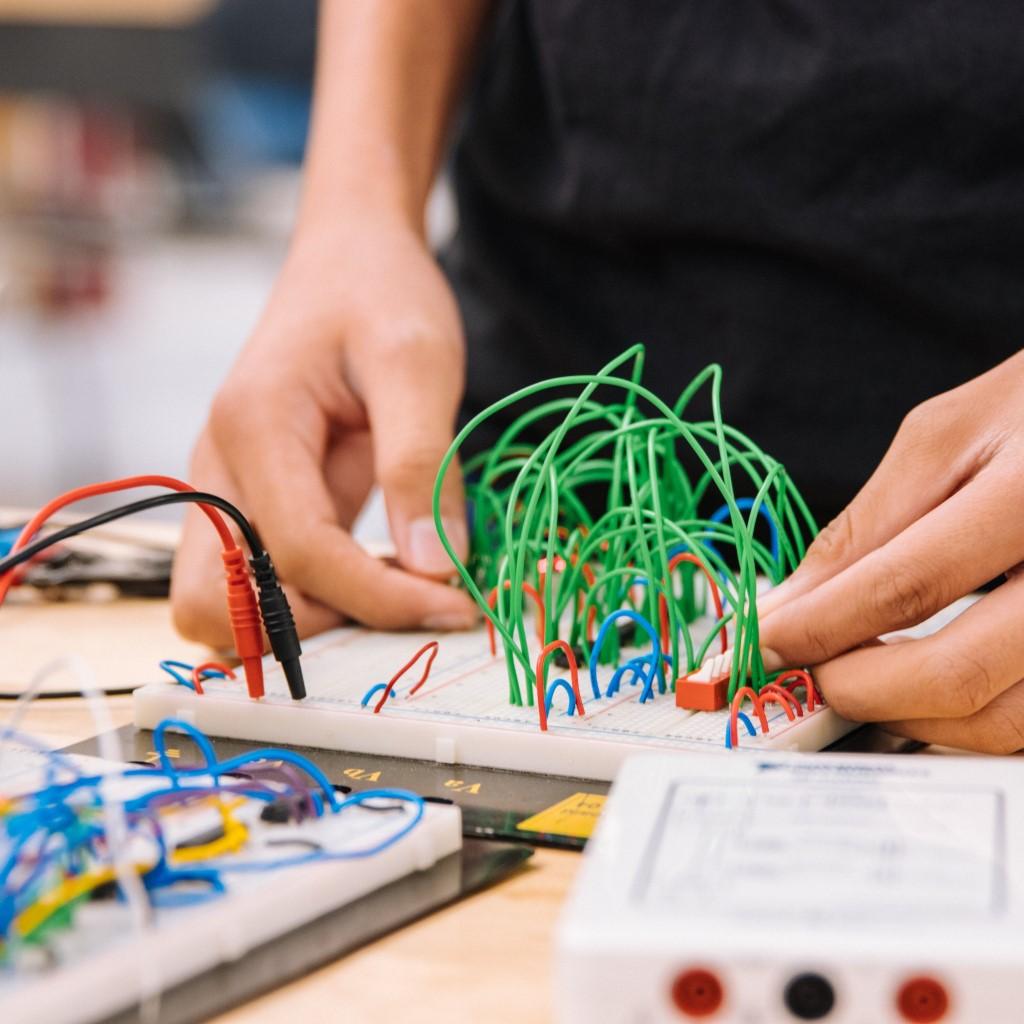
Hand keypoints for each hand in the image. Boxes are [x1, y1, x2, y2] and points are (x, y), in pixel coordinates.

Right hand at [171, 211, 477, 646]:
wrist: (348, 257)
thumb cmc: (381, 293)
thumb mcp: (418, 364)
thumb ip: (421, 465)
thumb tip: (434, 569)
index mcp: (254, 426)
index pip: (298, 554)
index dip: (378, 598)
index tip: (455, 607)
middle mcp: (219, 466)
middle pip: (214, 605)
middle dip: (307, 630)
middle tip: (401, 610)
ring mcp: (227, 487)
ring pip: (223, 604)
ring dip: (301, 624)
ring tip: (393, 598)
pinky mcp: (253, 499)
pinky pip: (258, 578)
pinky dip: (309, 600)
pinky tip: (380, 580)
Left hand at [757, 350, 1023, 752]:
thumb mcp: (945, 438)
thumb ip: (864, 528)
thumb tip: (786, 608)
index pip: (905, 586)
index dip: (818, 628)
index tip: (759, 645)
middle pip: (958, 676)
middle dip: (857, 689)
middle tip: (807, 673)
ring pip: (1001, 722)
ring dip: (908, 716)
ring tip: (858, 677)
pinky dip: (962, 717)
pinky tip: (919, 683)